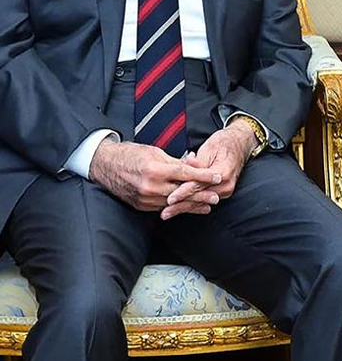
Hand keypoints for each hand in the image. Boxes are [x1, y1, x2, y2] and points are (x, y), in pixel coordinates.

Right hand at [89, 140, 221, 215]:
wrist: (105, 165)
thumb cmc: (132, 155)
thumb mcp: (156, 152)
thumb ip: (177, 162)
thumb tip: (197, 165)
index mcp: (155, 169)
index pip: (185, 174)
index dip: (203, 176)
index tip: (217, 177)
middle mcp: (150, 186)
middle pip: (182, 192)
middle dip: (201, 196)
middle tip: (216, 198)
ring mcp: (145, 198)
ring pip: (174, 203)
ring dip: (191, 205)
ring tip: (207, 206)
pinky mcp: (140, 205)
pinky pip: (162, 207)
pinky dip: (176, 207)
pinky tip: (187, 208)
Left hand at [163, 120, 257, 218]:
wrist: (240, 143)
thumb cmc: (225, 143)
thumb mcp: (209, 148)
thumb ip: (197, 163)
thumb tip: (186, 166)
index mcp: (223, 173)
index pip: (199, 185)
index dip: (183, 192)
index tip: (171, 198)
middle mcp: (226, 185)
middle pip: (200, 198)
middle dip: (181, 205)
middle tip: (165, 212)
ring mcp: (225, 190)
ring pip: (201, 201)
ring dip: (184, 207)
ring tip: (168, 213)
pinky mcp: (222, 191)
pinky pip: (205, 199)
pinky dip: (191, 203)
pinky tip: (179, 208)